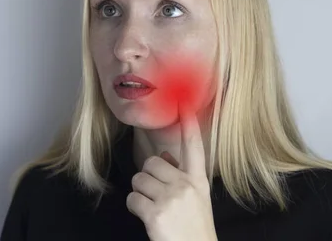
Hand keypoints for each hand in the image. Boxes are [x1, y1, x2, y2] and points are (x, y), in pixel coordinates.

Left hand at [126, 111, 216, 240]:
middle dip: (148, 177)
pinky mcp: (156, 212)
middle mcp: (186, 185)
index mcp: (198, 181)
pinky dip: (135, 208)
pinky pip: (132, 198)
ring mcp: (171, 198)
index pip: (194, 147)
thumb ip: (180, 177)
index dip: (189, 124)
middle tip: (156, 196)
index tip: (184, 103)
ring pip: (139, 179)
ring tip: (154, 209)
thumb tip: (163, 158)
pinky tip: (147, 217)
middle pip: (152, 163)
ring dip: (140, 193)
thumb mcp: (196, 201)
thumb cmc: (193, 229)